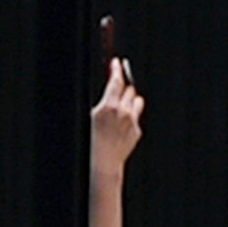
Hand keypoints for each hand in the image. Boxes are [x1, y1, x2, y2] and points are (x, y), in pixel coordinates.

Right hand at [90, 57, 143, 175]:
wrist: (103, 163)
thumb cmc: (90, 141)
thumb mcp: (90, 116)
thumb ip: (103, 102)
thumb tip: (111, 90)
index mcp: (108, 106)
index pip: (116, 81)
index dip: (117, 69)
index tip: (117, 63)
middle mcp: (123, 112)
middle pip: (129, 88)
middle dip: (123, 86)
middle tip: (116, 88)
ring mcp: (132, 121)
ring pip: (136, 100)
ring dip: (130, 100)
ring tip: (120, 107)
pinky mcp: (137, 130)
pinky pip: (136, 117)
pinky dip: (130, 117)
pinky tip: (120, 126)